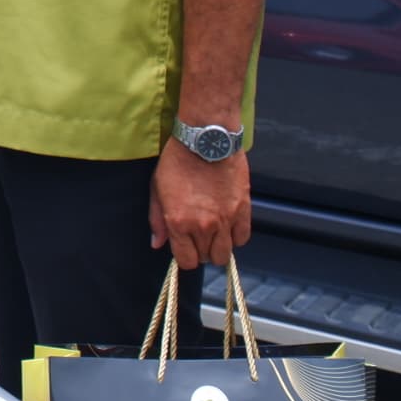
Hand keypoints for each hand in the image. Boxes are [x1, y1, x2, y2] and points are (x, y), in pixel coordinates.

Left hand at [150, 139, 250, 269]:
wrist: (205, 140)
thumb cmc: (178, 161)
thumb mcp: (157, 188)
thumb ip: (157, 220)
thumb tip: (157, 244)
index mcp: (179, 222)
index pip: (186, 260)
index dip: (185, 256)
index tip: (185, 247)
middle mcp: (204, 226)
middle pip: (206, 258)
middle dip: (200, 250)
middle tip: (197, 236)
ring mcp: (226, 220)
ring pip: (225, 253)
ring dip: (218, 247)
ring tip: (213, 233)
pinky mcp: (243, 210)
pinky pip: (243, 238)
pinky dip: (236, 236)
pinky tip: (228, 226)